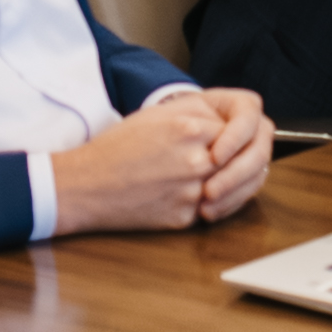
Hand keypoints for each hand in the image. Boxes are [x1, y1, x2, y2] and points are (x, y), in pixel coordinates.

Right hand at [54, 86, 276, 233]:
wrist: (85, 186)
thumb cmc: (117, 148)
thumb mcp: (159, 114)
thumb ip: (201, 115)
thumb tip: (234, 124)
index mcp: (190, 128)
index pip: (240, 130)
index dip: (237, 135)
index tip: (230, 140)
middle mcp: (196, 160)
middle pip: (246, 161)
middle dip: (246, 162)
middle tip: (239, 163)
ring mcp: (193, 191)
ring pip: (237, 189)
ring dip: (235, 187)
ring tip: (219, 181)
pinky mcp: (185, 217)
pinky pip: (214, 210)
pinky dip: (210, 205)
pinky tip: (192, 197)